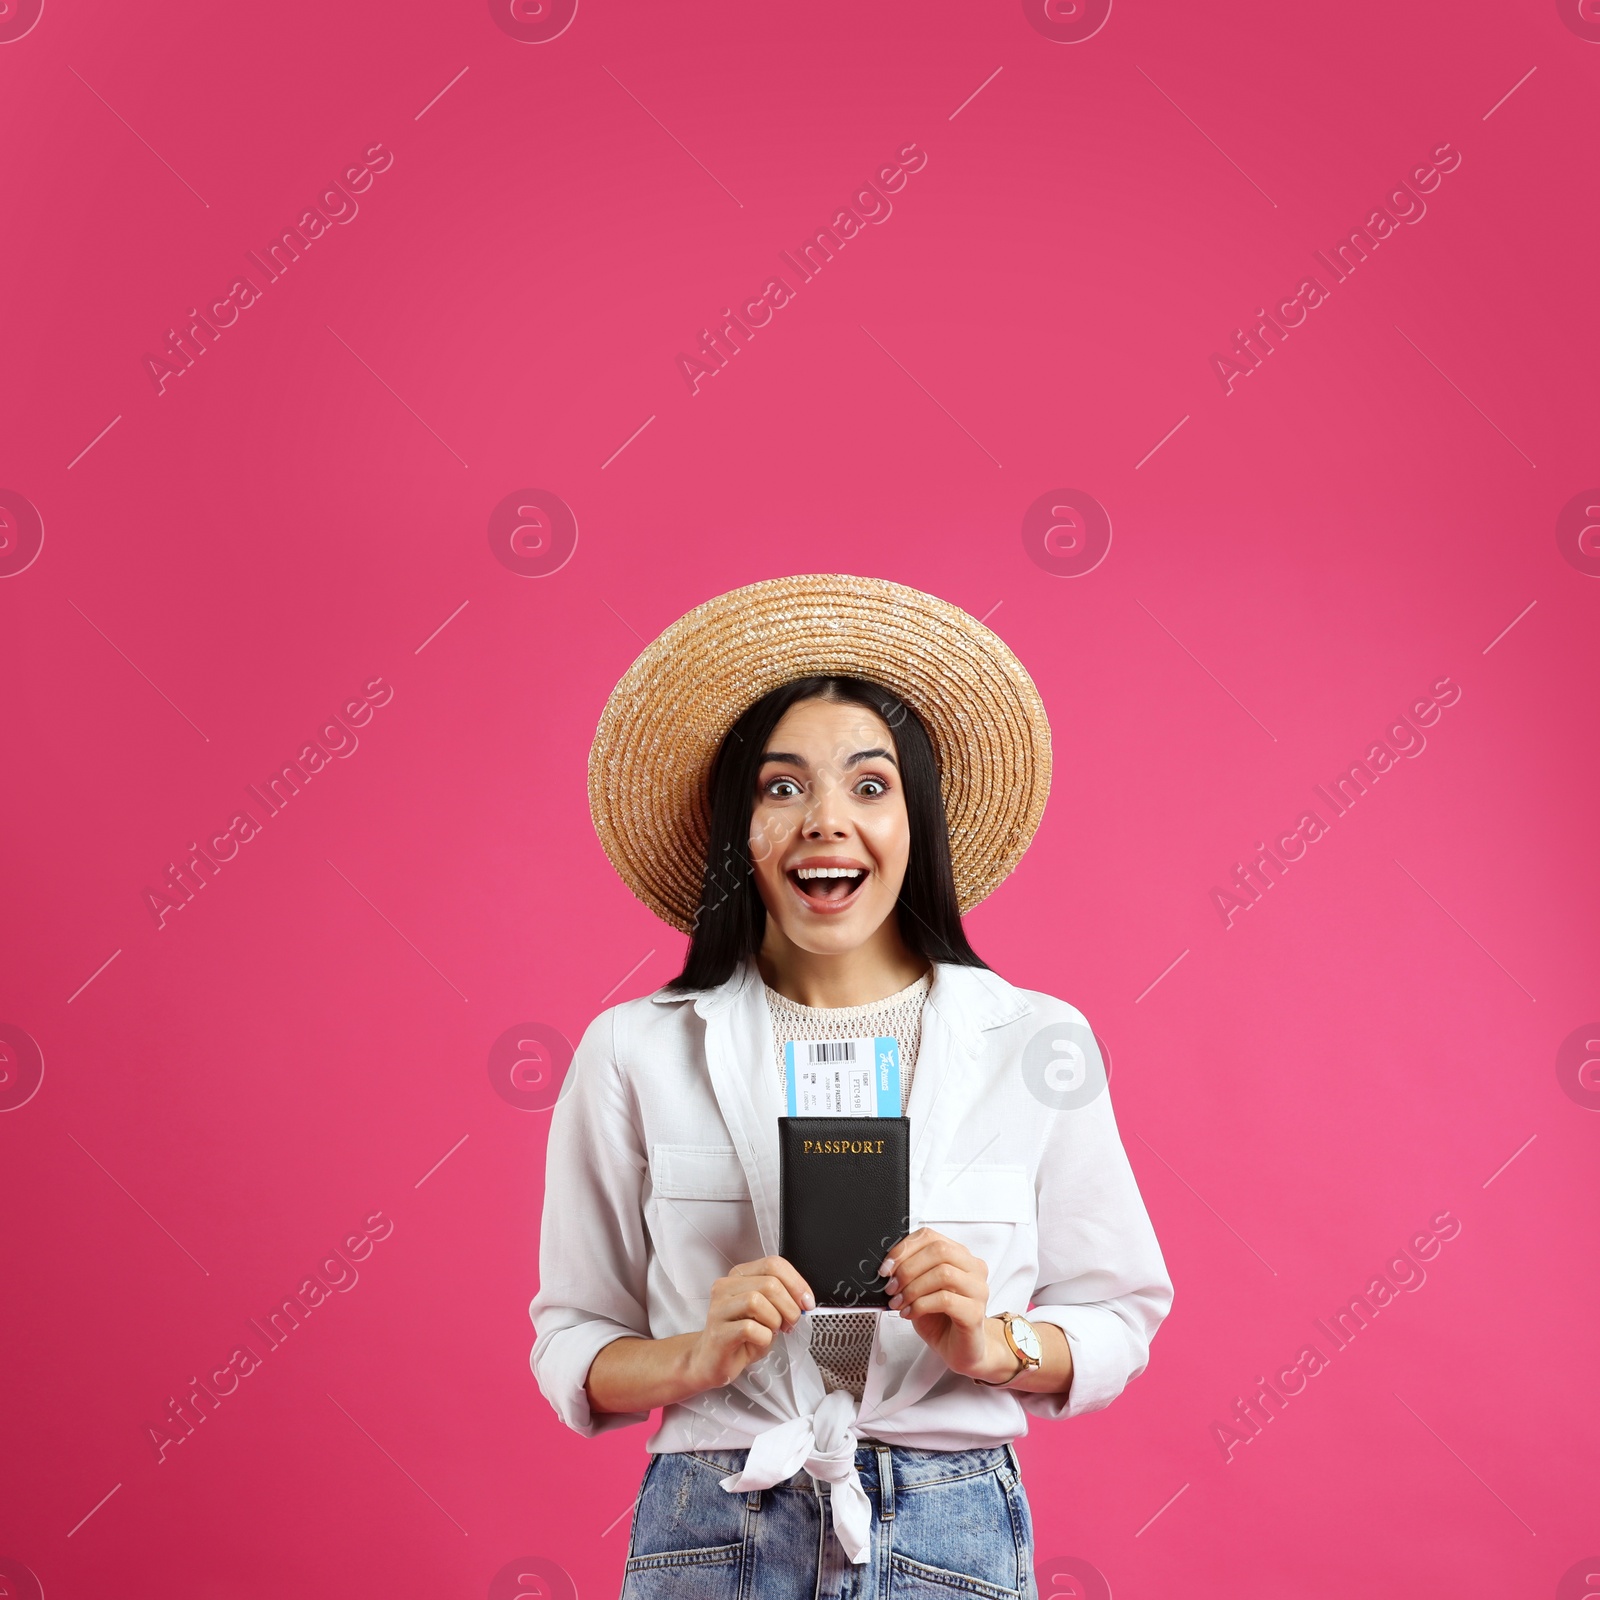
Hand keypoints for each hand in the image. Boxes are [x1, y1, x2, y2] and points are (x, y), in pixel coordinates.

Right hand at [682, 1255, 815, 1393]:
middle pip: (769, 1283)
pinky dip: (764, 1337)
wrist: (713, 1361)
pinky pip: (749, 1328)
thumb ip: (782, 1299)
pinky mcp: (718, 1331)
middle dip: (789, 1306)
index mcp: (740, 1276)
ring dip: (775, 1320)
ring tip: (772, 1331)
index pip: (773, 1264)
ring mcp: (719, 1308)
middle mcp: (726, 1286)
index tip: (806, 1302)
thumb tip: (804, 1299)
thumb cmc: (742, 1337)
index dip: (796, 1283)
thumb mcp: (767, 1312)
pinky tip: (759, 1342)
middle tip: (790, 1323)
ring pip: (757, 1301)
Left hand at [880, 1228, 1015, 1383]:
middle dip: (908, 1268)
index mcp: (960, 1256)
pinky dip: (920, 1305)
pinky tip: (909, 1313)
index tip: (885, 1267)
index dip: (904, 1249)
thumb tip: (886, 1268)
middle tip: (891, 1287)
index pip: (930, 1237)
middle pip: (939, 1250)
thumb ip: (910, 1274)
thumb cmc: (941, 1320)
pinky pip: (945, 1299)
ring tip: (898, 1302)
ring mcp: (978, 1290)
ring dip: (913, 1288)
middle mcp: (973, 1268)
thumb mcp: (920, 1290)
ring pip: (943, 1273)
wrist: (961, 1351)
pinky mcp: (975, 1313)